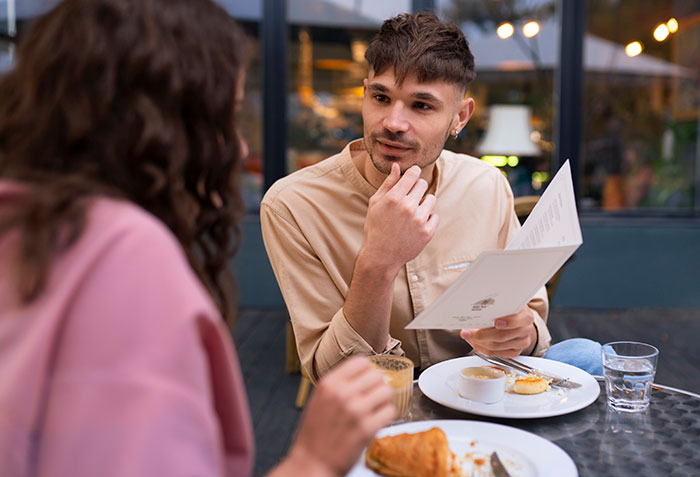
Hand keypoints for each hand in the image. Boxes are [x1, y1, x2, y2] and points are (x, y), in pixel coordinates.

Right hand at [283, 356, 394, 475]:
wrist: (311, 463)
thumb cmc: (314, 434)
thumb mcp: (319, 399)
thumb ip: (338, 384)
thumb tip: (364, 373)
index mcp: (329, 384)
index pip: (361, 361)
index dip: (367, 371)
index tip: (367, 379)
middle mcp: (343, 393)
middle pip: (377, 375)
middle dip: (377, 386)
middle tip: (372, 397)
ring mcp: (356, 410)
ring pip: (387, 391)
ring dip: (383, 400)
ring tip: (375, 409)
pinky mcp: (367, 428)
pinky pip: (390, 411)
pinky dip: (386, 416)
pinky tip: (376, 421)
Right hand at [361, 163, 438, 272]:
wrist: (381, 256)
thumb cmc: (376, 227)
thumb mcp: (376, 203)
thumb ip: (388, 183)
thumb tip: (397, 166)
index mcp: (394, 198)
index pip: (413, 174)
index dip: (414, 173)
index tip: (412, 177)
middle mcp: (407, 207)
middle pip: (423, 184)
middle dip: (417, 188)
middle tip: (408, 199)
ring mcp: (419, 220)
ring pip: (431, 199)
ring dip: (423, 203)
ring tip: (412, 213)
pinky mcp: (427, 232)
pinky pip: (435, 216)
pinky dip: (428, 218)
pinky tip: (416, 225)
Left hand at [459, 307, 536, 357]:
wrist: (516, 318)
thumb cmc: (508, 308)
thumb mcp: (505, 302)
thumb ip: (496, 304)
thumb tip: (476, 306)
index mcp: (526, 316)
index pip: (519, 320)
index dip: (508, 322)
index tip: (495, 322)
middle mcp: (526, 330)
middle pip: (502, 336)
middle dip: (481, 334)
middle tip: (467, 331)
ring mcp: (521, 342)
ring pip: (495, 346)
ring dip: (478, 341)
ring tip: (468, 335)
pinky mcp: (515, 352)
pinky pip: (495, 353)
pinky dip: (481, 347)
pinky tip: (475, 341)